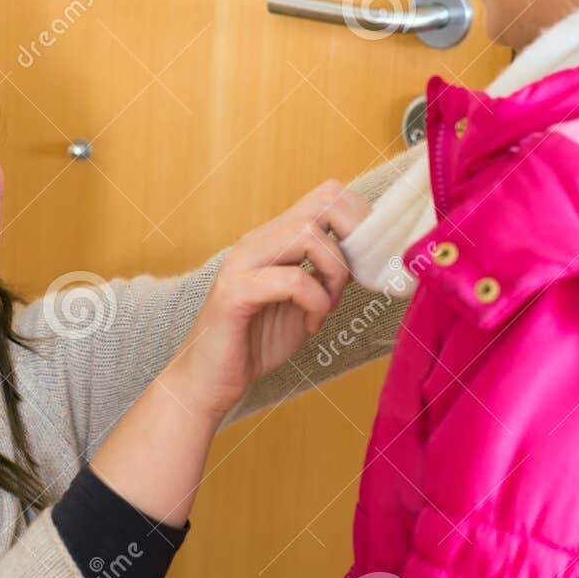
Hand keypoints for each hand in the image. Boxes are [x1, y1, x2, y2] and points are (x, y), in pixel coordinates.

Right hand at [161, 179, 369, 420]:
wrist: (208, 382)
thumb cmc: (254, 343)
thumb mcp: (303, 302)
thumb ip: (326, 275)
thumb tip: (370, 259)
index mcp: (275, 239)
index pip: (328, 195)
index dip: (361, 221)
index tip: (370, 262)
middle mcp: (258, 240)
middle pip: (324, 201)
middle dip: (356, 238)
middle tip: (357, 279)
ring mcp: (243, 262)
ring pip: (309, 234)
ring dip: (334, 273)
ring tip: (328, 306)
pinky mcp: (235, 292)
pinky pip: (293, 280)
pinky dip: (316, 303)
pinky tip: (311, 326)